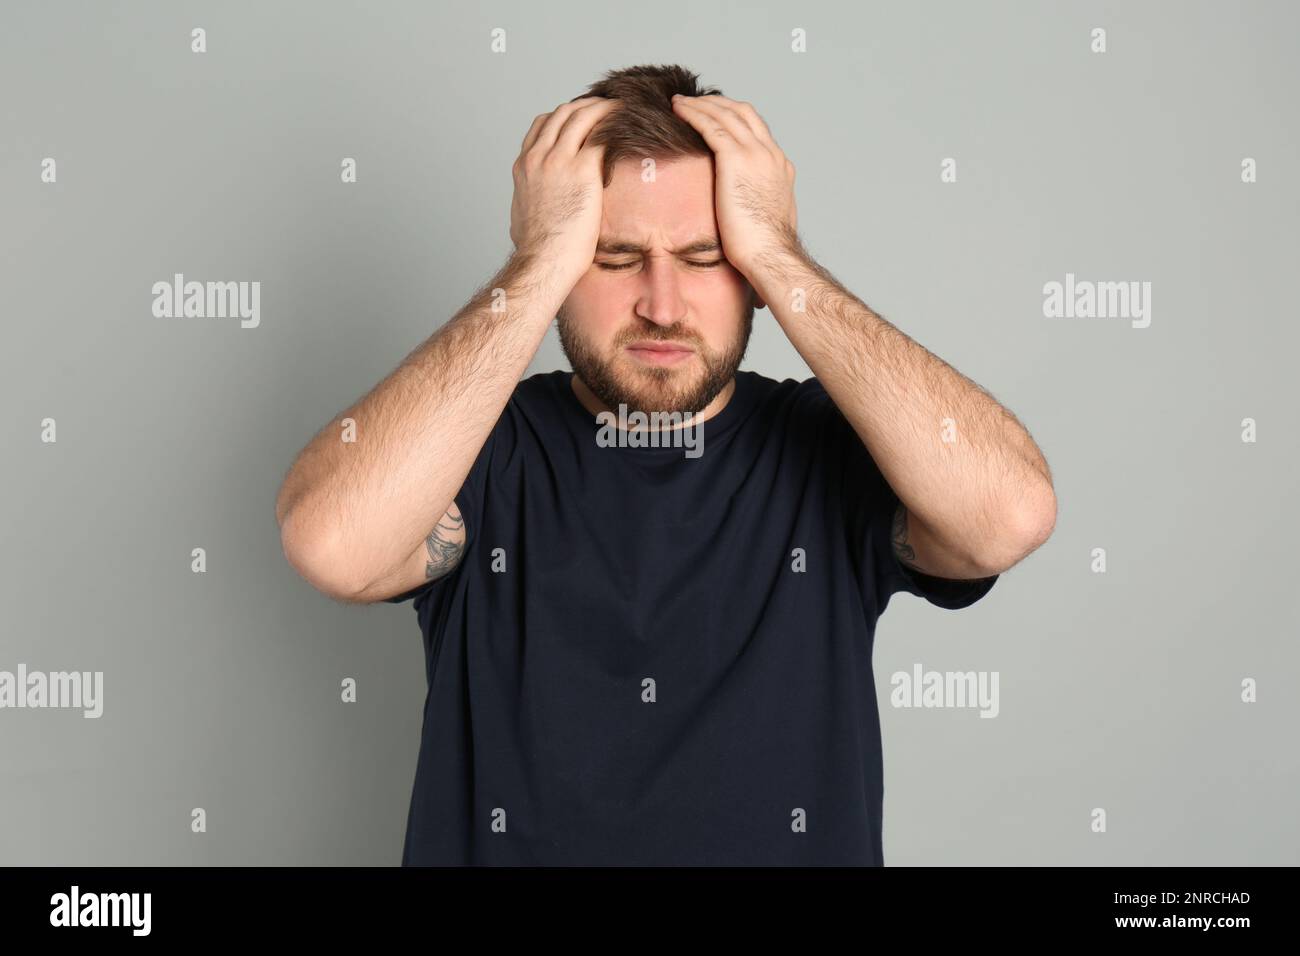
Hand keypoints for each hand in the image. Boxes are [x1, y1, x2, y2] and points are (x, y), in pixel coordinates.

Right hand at [509, 97, 620, 289]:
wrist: (544, 261)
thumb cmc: (538, 252)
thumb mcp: (522, 217)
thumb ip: (529, 202)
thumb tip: (532, 210)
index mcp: (524, 167)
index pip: (542, 125)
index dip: (564, 117)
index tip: (582, 119)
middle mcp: (538, 157)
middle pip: (562, 113)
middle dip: (586, 105)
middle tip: (608, 108)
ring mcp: (558, 160)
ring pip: (581, 115)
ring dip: (603, 108)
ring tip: (622, 109)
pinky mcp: (582, 169)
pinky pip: (601, 134)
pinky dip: (614, 125)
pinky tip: (628, 127)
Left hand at [670, 94, 797, 277]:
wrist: (770, 255)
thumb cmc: (765, 250)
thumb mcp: (766, 219)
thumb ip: (758, 204)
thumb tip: (748, 213)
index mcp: (780, 167)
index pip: (757, 130)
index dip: (734, 118)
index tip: (715, 117)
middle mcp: (770, 153)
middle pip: (743, 112)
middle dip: (717, 103)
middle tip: (694, 102)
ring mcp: (755, 153)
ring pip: (725, 113)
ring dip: (701, 104)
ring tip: (680, 102)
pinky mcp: (736, 159)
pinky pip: (710, 125)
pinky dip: (693, 113)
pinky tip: (677, 110)